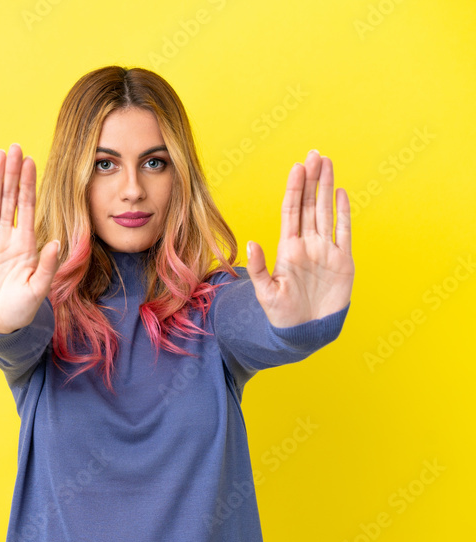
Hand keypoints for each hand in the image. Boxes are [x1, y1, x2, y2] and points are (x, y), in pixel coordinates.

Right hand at [0, 143, 59, 333]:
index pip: (28, 207)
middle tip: (14, 147)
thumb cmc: (20, 310)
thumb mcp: (37, 289)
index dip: (29, 184)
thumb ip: (46, 266)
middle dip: (12, 173)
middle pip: (9, 198)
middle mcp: (7, 238)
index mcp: (25, 244)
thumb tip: (55, 242)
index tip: (31, 161)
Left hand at [246, 149, 353, 327]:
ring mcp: (326, 250)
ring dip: (327, 187)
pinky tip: (340, 193)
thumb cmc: (281, 314)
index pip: (292, 211)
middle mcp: (307, 244)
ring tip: (327, 163)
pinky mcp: (342, 261)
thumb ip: (258, 268)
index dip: (295, 188)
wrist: (305, 332)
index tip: (298, 167)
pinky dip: (343, 212)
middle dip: (312, 179)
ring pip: (326, 212)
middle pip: (310, 205)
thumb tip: (253, 243)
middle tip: (315, 154)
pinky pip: (344, 232)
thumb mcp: (265, 292)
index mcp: (288, 248)